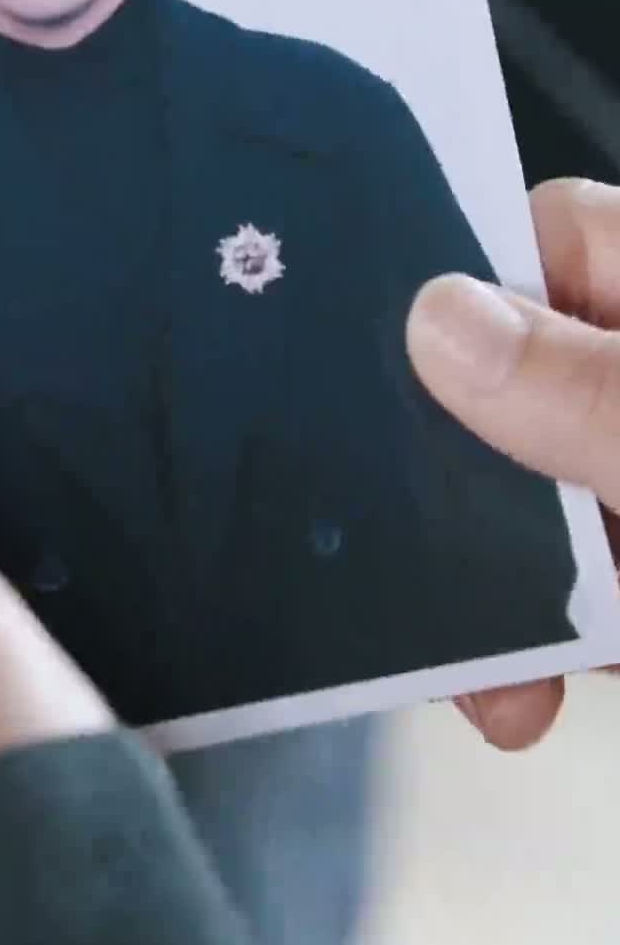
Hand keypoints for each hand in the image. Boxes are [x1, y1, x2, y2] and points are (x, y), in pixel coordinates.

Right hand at [408, 176, 619, 749]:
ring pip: (539, 504)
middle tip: (370, 529)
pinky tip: (520, 705)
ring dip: (490, 585)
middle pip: (519, 385)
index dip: (453, 280)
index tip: (355, 342)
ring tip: (470, 675)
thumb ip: (589, 390)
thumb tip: (437, 317)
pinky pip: (582, 598)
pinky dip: (544, 647)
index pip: (549, 239)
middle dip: (451, 471)